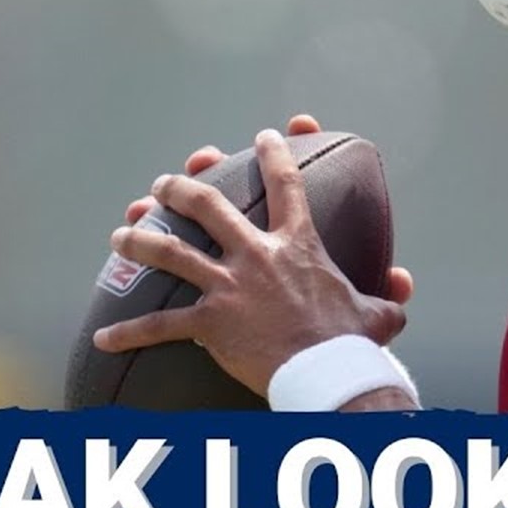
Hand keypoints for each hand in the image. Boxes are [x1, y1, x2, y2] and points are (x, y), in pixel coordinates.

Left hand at [94, 123, 410, 398]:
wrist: (328, 373)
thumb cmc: (353, 344)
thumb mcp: (380, 314)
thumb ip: (388, 294)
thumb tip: (404, 282)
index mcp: (297, 245)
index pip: (286, 184)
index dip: (275, 153)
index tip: (264, 135)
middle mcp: (257, 255)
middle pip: (208, 205)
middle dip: (181, 187)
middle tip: (166, 182)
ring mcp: (228, 287)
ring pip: (169, 252)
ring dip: (140, 238)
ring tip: (121, 233)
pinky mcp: (209, 324)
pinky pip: (158, 327)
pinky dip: (127, 332)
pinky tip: (102, 337)